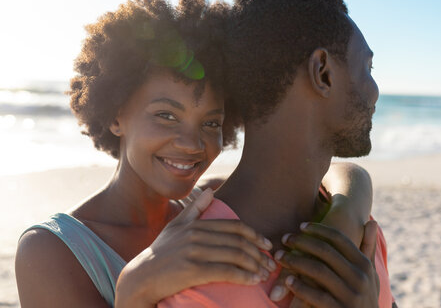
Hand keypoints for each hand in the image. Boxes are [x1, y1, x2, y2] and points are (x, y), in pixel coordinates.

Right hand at [115, 189, 275, 307]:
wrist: (139, 278)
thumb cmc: (160, 253)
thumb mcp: (175, 227)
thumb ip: (195, 209)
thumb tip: (211, 190)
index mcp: (196, 224)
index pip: (234, 226)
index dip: (254, 234)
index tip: (267, 244)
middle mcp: (196, 235)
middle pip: (238, 241)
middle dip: (259, 253)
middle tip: (271, 263)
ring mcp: (194, 252)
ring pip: (235, 255)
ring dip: (255, 265)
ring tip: (265, 274)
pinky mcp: (192, 270)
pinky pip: (225, 271)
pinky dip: (243, 276)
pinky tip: (253, 281)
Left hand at [269, 194, 369, 303]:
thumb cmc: (365, 298)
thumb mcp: (371, 275)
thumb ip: (369, 249)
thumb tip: (371, 221)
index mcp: (365, 265)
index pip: (340, 239)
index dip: (319, 230)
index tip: (301, 226)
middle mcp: (360, 278)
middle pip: (325, 251)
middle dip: (302, 242)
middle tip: (285, 238)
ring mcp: (350, 296)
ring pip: (318, 271)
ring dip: (295, 261)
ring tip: (280, 257)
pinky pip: (316, 295)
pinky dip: (300, 286)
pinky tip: (288, 281)